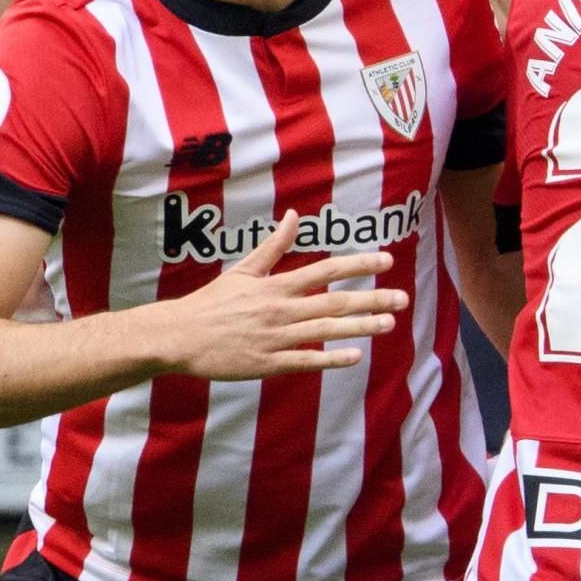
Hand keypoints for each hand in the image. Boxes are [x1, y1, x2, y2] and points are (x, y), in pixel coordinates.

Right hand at [152, 209, 407, 379]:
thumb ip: (274, 246)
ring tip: (389, 323)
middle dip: (371, 299)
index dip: (358, 264)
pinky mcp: (268, 364)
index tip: (387, 260)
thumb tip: (294, 216)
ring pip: (326, 330)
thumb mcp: (243, 270)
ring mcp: (276, 338)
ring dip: (360, 327)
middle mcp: (281, 310)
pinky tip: (355, 356)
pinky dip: (331, 358)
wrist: (178, 336)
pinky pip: (305, 360)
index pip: (326, 270)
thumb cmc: (212, 303)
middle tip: (402, 299)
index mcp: (276, 286)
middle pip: (334, 301)